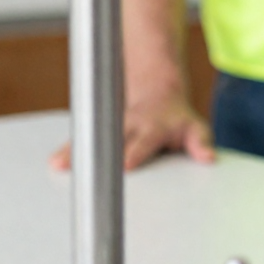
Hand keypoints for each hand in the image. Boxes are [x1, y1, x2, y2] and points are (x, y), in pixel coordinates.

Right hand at [49, 92, 214, 171]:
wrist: (156, 93)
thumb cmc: (176, 120)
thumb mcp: (193, 128)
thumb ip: (200, 143)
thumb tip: (209, 158)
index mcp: (152, 128)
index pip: (144, 141)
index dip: (135, 152)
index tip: (127, 164)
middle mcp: (129, 126)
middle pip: (111, 140)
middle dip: (99, 154)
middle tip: (87, 169)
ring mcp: (111, 126)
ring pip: (91, 138)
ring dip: (76, 151)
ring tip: (59, 164)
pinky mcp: (98, 128)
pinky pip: (81, 140)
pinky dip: (68, 150)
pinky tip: (54, 163)